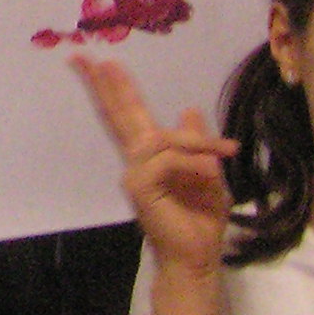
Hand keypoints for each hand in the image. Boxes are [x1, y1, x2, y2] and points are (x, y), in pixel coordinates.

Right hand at [71, 54, 235, 276]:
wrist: (197, 256)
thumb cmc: (202, 219)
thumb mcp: (209, 173)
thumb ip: (196, 143)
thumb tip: (188, 108)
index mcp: (151, 156)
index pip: (128, 116)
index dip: (115, 89)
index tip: (99, 62)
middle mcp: (137, 160)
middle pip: (120, 116)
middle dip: (106, 87)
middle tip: (88, 58)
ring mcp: (135, 173)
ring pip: (161, 138)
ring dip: (196, 143)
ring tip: (225, 153)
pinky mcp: (140, 186)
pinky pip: (168, 160)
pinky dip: (193, 163)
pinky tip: (211, 173)